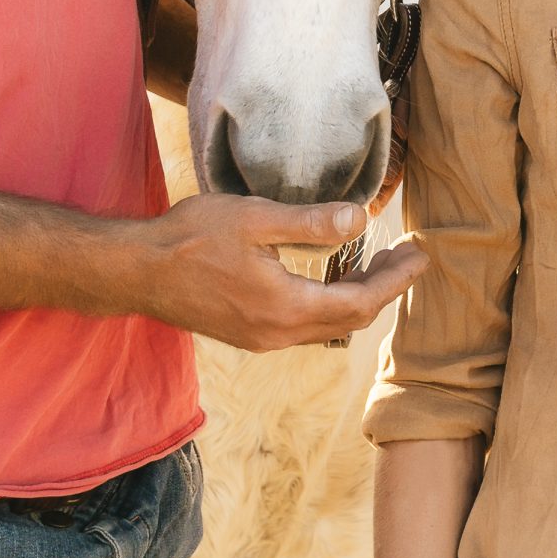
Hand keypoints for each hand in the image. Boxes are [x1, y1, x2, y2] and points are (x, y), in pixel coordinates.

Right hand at [131, 193, 427, 351]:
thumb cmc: (190, 238)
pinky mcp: (248, 334)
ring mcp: (261, 339)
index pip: (360, 302)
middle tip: (406, 255)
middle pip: (350, 319)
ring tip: (378, 261)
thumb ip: (310, 223)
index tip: (420, 255)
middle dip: (384, 288)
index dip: (395, 280)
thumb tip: (361, 220)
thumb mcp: (255, 219)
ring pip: (328, 325)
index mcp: (286, 308)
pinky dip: (331, 303)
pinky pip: (305, 326)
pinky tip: (331, 277)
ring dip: (358, 296)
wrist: (136, 272)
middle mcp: (278, 334)